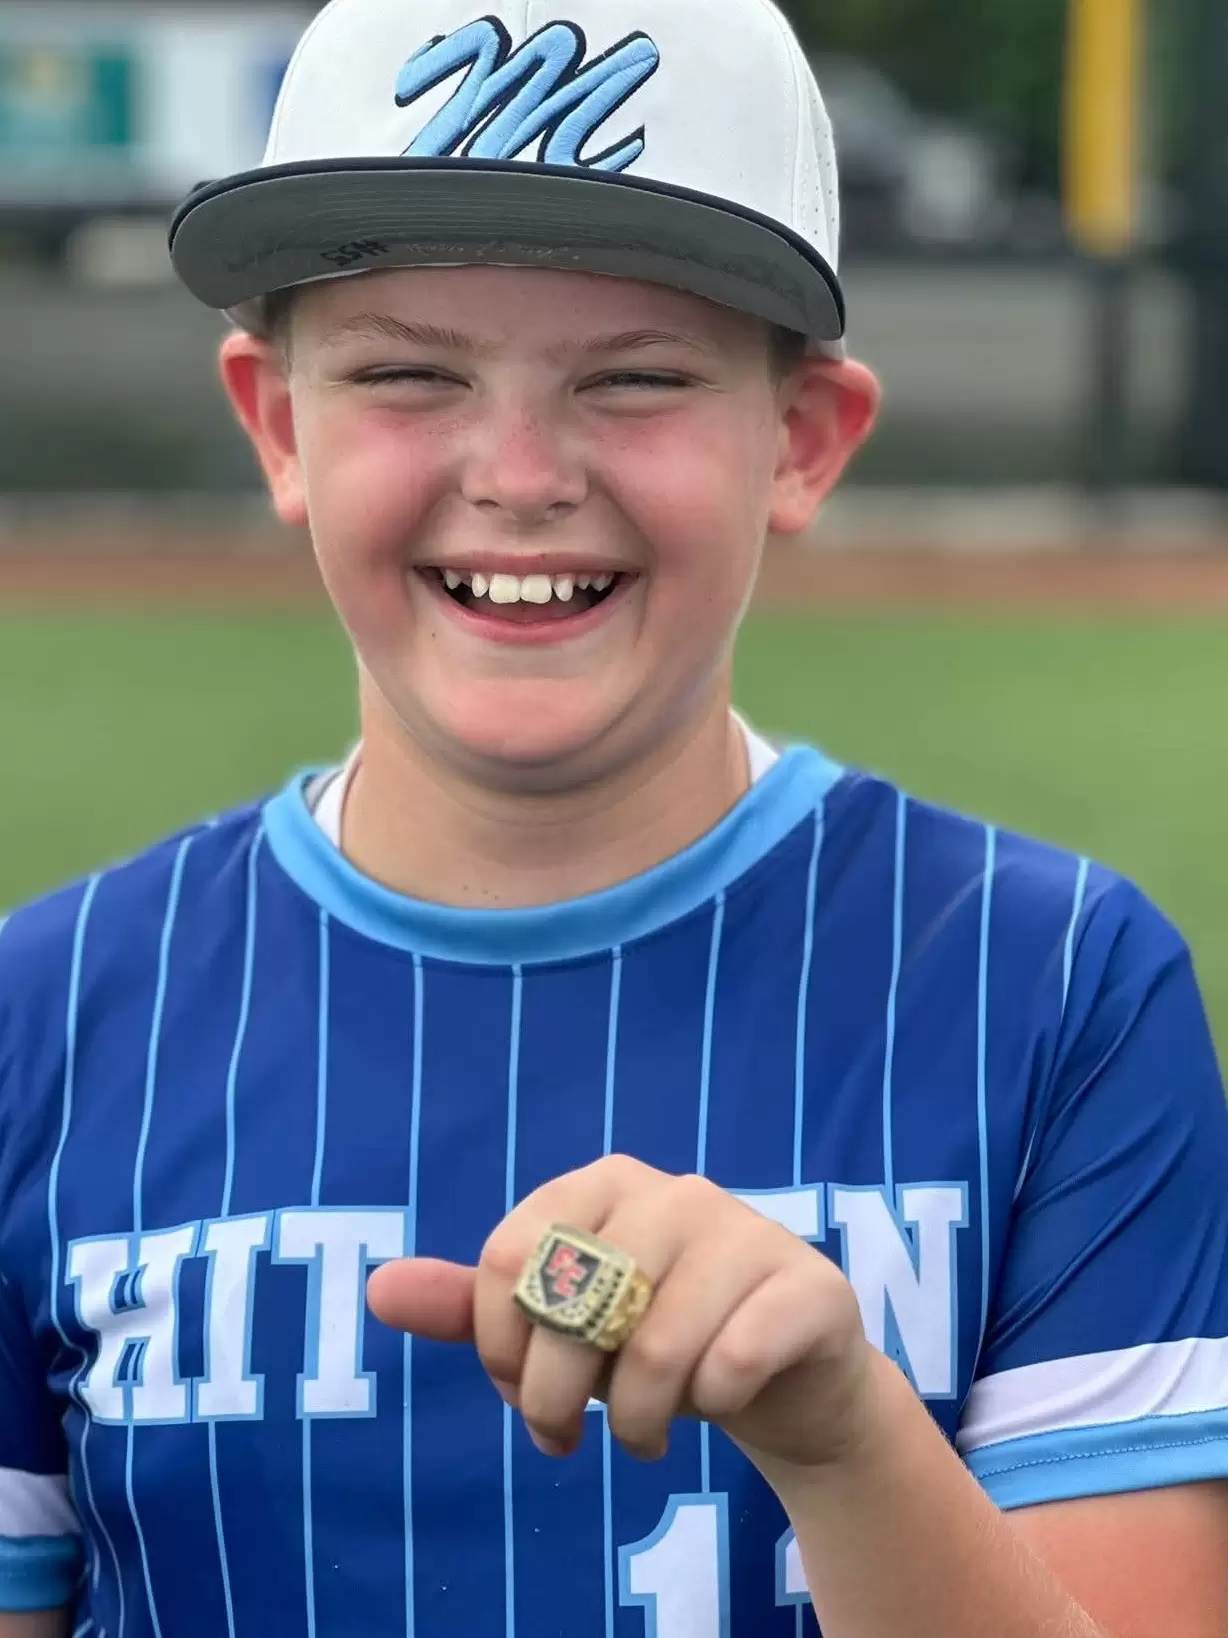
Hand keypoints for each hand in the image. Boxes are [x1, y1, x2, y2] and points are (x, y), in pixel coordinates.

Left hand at [367, 1155, 874, 1492]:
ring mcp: (746, 1232)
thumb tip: (376, 1289)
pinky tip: (717, 1406)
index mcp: (602, 1184)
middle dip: (553, 1397)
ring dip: (637, 1418)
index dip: (498, 1348)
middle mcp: (674, 1192)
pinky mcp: (807, 1286)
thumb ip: (477, 1309)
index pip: (509, 1257)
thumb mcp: (564, 1329)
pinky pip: (733, 1362)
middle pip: (575, 1304)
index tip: (514, 1391)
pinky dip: (711, 1406)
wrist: (787, 1372)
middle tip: (565, 1438)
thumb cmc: (659, 1338)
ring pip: (657, 1344)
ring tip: (642, 1435)